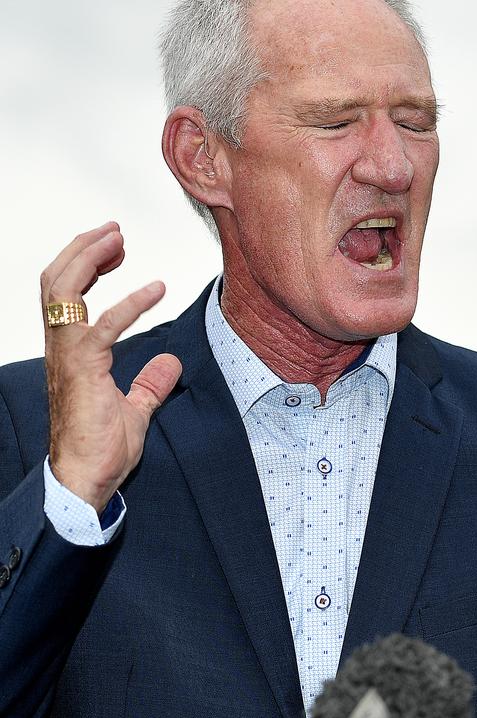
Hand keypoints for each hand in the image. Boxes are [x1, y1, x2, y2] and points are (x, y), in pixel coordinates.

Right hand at [43, 222, 182, 511]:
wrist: (84, 481)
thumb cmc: (101, 450)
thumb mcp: (135, 410)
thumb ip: (150, 384)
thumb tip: (171, 363)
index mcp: (71, 353)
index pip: (68, 297)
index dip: (88, 266)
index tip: (115, 250)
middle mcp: (62, 349)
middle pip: (57, 282)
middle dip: (83, 249)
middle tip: (113, 230)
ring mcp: (68, 358)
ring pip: (63, 292)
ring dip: (90, 258)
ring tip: (118, 238)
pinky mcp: (82, 371)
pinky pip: (101, 327)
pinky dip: (129, 304)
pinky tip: (157, 289)